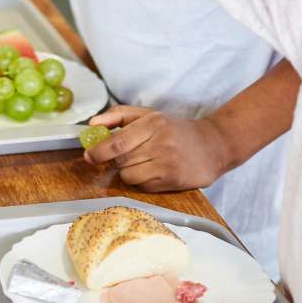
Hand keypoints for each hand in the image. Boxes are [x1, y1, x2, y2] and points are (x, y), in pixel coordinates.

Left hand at [83, 105, 230, 190]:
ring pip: (129, 176)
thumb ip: (118, 115)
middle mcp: (161, 144)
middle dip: (116, 160)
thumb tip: (92, 125)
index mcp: (154, 123)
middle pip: (121, 160)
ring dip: (129, 171)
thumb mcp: (149, 115)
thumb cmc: (174, 130)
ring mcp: (168, 164)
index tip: (89, 155)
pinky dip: (141, 181)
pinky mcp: (172, 182)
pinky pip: (142, 187)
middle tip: (123, 156)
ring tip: (143, 162)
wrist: (213, 146)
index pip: (118, 142)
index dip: (99, 151)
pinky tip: (153, 171)